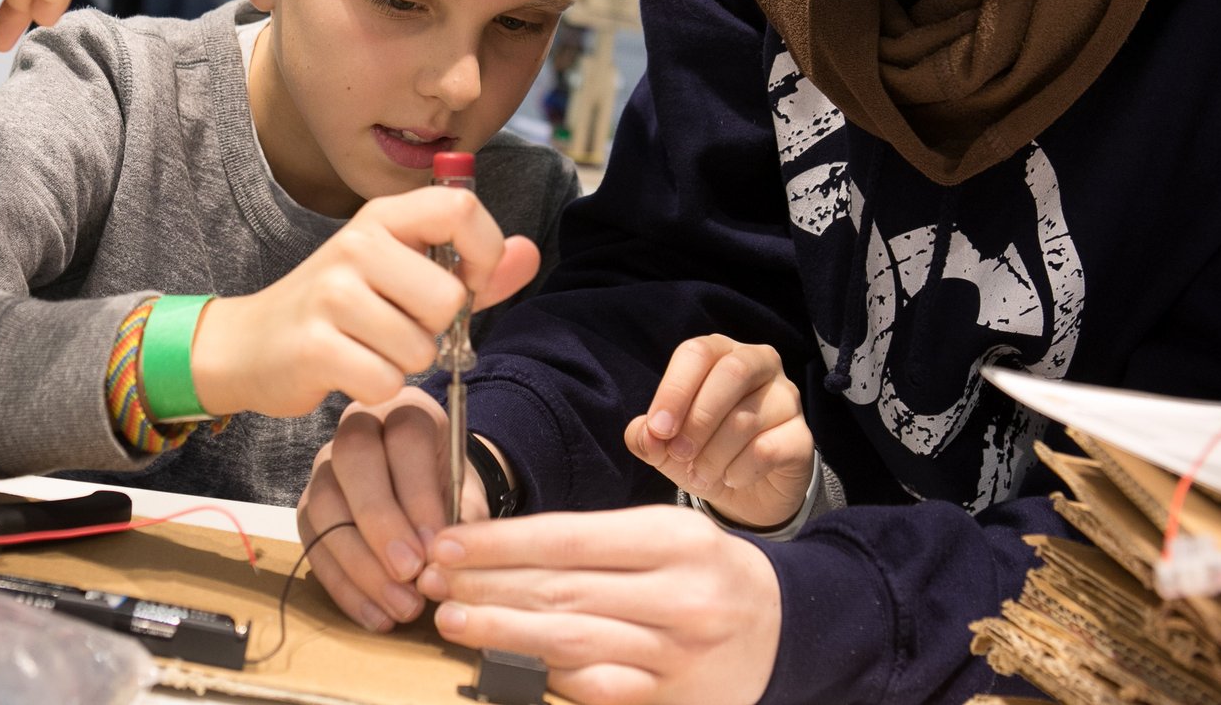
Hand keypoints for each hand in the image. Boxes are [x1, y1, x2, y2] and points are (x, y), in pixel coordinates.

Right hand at [191, 186, 539, 416]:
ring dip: (403, 362)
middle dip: (435, 329)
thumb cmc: (338, 309)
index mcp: (383, 218)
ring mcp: (332, 294)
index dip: (484, 254)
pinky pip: (385, 381)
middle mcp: (356, 245)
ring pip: (419, 347)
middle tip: (397, 327)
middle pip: (447, 297)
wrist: (251, 343)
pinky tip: (349, 370)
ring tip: (368, 347)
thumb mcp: (402, 274)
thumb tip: (530, 253)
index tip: (468, 284)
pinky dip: (376, 387)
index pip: (462, 209)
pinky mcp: (315, 346)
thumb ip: (472, 268)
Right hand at [295, 388, 490, 632]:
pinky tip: (376, 615)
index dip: (419, 493)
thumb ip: (463, 520)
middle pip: (354, 460)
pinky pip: (314, 545)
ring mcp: (326, 468)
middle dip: (381, 522)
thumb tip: (442, 563)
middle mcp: (358, 429)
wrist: (430, 498)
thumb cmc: (450, 491)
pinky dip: (346, 587)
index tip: (436, 546)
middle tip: (410, 572)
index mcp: (406, 412)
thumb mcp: (468, 495)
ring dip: (362, 564)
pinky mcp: (310, 507)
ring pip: (327, 505)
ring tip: (401, 606)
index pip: (405, 438)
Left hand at [417, 506, 781, 704]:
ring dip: (502, 633)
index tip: (447, 543)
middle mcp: (680, 597)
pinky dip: (545, 678)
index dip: (500, 543)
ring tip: (452, 620)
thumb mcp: (666, 533)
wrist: (788, 628)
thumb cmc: (708, 571)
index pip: (569, 537)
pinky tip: (504, 665)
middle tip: (432, 582)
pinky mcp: (669, 699)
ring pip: (572, 643)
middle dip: (487, 587)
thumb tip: (499, 550)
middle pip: (563, 591)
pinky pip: (595, 689)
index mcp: (675, 539)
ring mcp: (676, 655)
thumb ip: (595, 540)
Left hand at [625, 336, 812, 528]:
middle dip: (698, 419)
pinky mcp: (802, 436)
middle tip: (679, 454)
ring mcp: (786, 397)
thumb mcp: (665, 446)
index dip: (674, 390)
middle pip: (731, 372)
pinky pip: (767, 449)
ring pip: (746, 417)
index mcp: (721, 353)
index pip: (698, 353)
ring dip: (713, 454)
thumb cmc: (701, 453)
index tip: (658, 429)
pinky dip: (739, 470)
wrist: (744, 495)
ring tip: (700, 475)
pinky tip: (731, 478)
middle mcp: (759, 364)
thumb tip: (646, 434)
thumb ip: (647, 436)